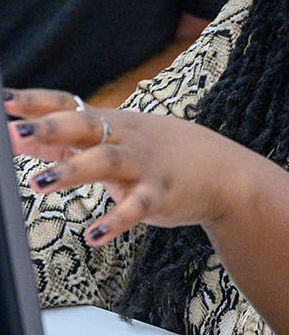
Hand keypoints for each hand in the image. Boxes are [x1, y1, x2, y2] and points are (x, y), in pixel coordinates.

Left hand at [5, 88, 241, 245]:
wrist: (221, 171)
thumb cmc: (160, 154)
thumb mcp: (117, 141)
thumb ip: (69, 144)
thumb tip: (22, 139)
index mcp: (113, 123)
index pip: (70, 105)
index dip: (37, 103)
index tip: (4, 100)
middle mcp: (126, 138)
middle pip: (86, 126)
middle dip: (50, 129)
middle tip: (13, 135)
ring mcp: (144, 164)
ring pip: (107, 161)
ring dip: (72, 171)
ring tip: (39, 184)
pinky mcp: (160, 193)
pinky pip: (136, 206)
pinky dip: (116, 219)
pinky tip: (94, 234)